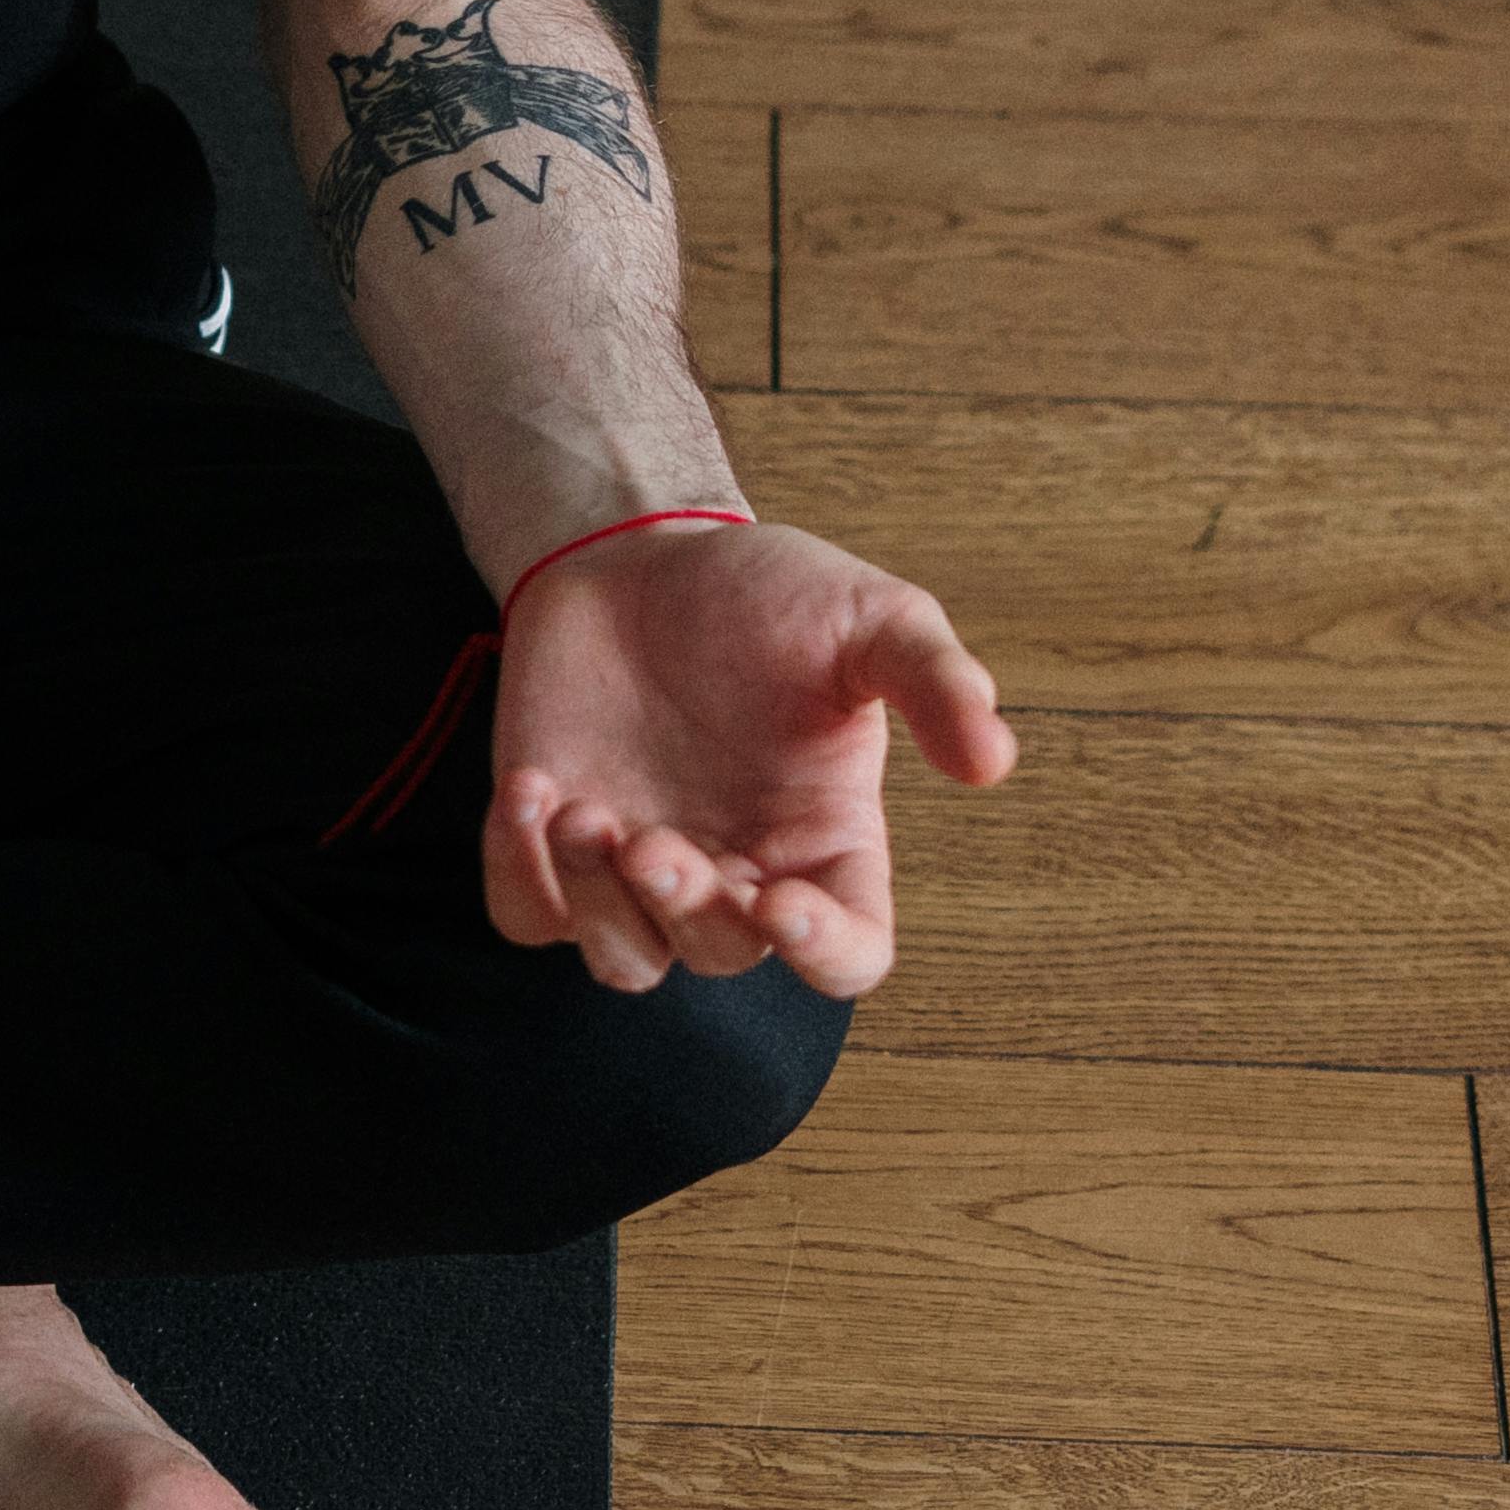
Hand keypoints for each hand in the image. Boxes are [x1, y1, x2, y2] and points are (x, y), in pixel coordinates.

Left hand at [481, 516, 1012, 998]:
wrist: (642, 551)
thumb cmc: (770, 594)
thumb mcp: (873, 617)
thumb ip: (936, 683)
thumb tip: (992, 762)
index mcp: (826, 844)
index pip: (848, 954)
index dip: (822, 954)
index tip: (782, 903)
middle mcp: (738, 875)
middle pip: (722, 956)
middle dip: (684, 908)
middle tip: (650, 838)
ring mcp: (640, 871)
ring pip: (622, 958)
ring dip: (597, 904)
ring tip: (580, 812)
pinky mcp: (552, 848)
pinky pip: (527, 914)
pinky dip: (517, 874)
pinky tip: (530, 792)